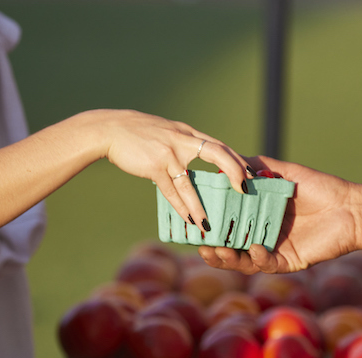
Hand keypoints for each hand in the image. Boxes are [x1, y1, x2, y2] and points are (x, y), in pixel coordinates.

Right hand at [100, 110, 251, 232]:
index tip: (251, 175)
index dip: (237, 160)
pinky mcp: (154, 166)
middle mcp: (182, 140)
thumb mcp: (167, 132)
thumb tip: (200, 156)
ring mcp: (169, 153)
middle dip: (234, 171)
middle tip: (245, 191)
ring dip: (201, 205)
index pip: (219, 146)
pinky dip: (181, 207)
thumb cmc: (139, 134)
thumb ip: (184, 143)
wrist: (110, 130)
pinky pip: (171, 191)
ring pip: (191, 182)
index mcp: (188, 134)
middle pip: (217, 153)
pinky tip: (189, 220)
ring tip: (209, 223)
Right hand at [198, 157, 358, 274]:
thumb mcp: (283, 172)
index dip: (211, 226)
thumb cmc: (319, 188)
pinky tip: (253, 248)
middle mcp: (263, 237)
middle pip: (231, 249)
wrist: (349, 207)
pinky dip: (258, 258)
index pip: (229, 225)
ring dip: (229, 259)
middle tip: (201, 243)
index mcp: (258, 218)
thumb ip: (256, 167)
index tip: (194, 221)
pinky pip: (269, 264)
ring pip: (245, 262)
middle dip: (214, 249)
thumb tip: (226, 160)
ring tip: (217, 250)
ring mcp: (275, 251)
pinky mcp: (290, 262)